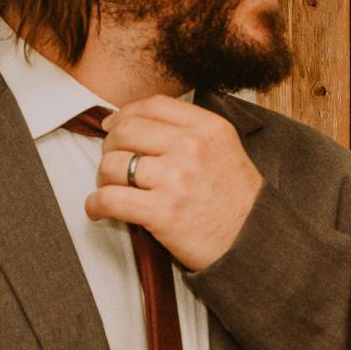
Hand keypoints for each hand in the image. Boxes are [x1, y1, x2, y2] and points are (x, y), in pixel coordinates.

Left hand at [85, 96, 263, 271]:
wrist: (255, 243)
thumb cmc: (238, 202)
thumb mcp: (226, 151)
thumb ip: (191, 133)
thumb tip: (139, 125)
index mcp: (210, 128)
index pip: (153, 106)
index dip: (125, 114)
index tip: (113, 127)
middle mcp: (192, 147)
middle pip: (126, 131)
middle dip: (110, 148)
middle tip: (113, 165)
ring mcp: (177, 179)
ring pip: (113, 164)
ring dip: (103, 179)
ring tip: (111, 190)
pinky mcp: (163, 212)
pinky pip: (110, 199)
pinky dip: (96, 205)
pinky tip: (98, 210)